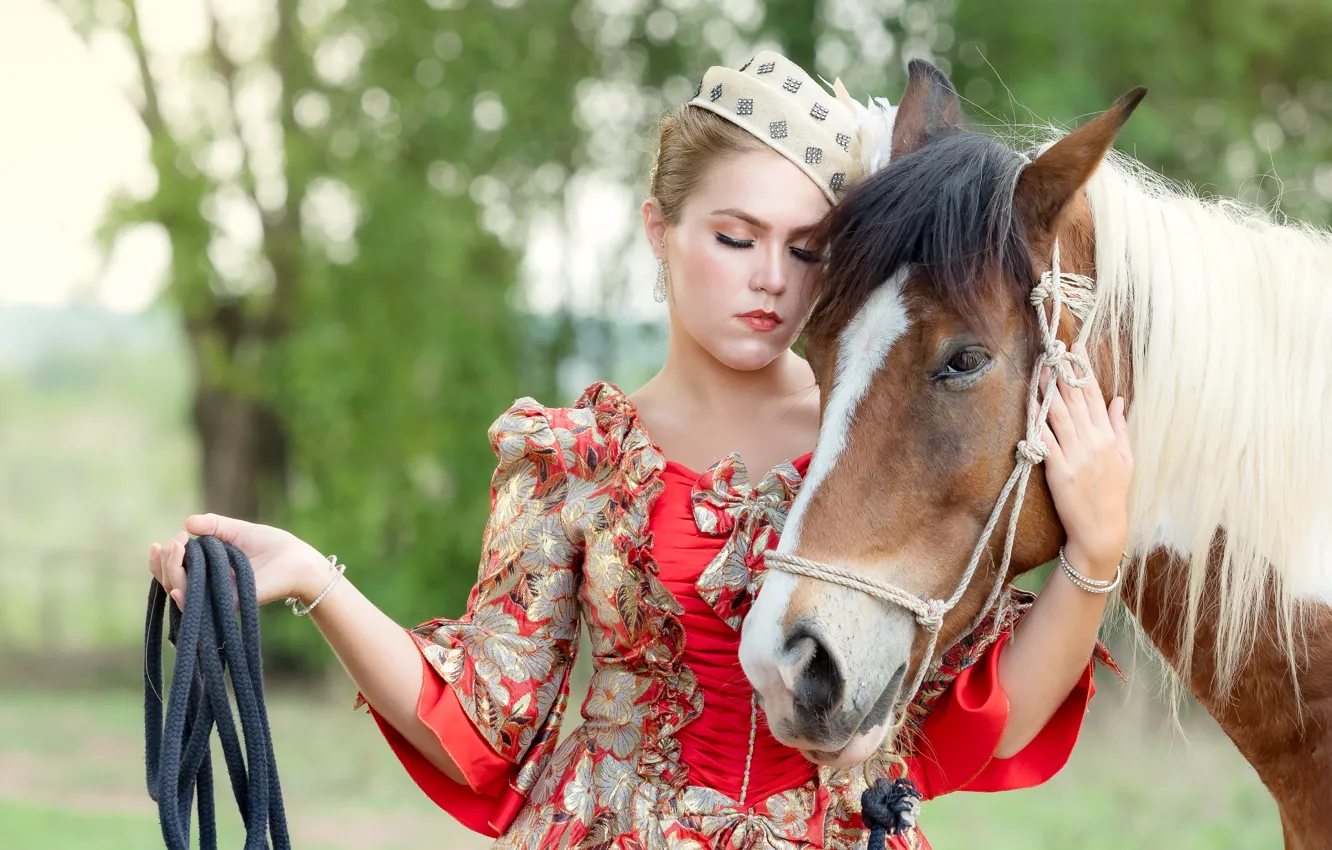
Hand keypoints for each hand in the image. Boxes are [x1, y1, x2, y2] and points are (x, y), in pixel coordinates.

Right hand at [148, 514, 332, 611]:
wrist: (299, 560)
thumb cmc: (271, 545)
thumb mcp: (236, 530)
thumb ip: (212, 526)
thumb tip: (185, 523)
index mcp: (208, 571)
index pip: (175, 571)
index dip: (162, 561)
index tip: (160, 543)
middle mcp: (210, 586)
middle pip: (172, 582)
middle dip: (165, 564)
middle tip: (173, 543)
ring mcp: (219, 596)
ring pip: (180, 592)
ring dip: (172, 572)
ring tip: (176, 548)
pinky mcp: (231, 603)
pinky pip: (201, 604)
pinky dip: (184, 594)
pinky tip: (177, 584)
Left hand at [1040, 342, 1133, 580]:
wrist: (1102, 528)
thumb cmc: (1113, 494)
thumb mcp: (1125, 458)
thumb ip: (1120, 426)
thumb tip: (1118, 400)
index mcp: (1109, 436)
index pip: (1094, 395)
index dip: (1084, 369)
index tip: (1076, 348)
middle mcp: (1093, 441)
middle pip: (1075, 400)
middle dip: (1063, 372)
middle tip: (1052, 350)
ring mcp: (1075, 454)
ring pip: (1059, 415)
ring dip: (1048, 390)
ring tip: (1040, 369)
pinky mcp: (1058, 469)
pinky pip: (1045, 440)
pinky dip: (1037, 421)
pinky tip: (1030, 405)